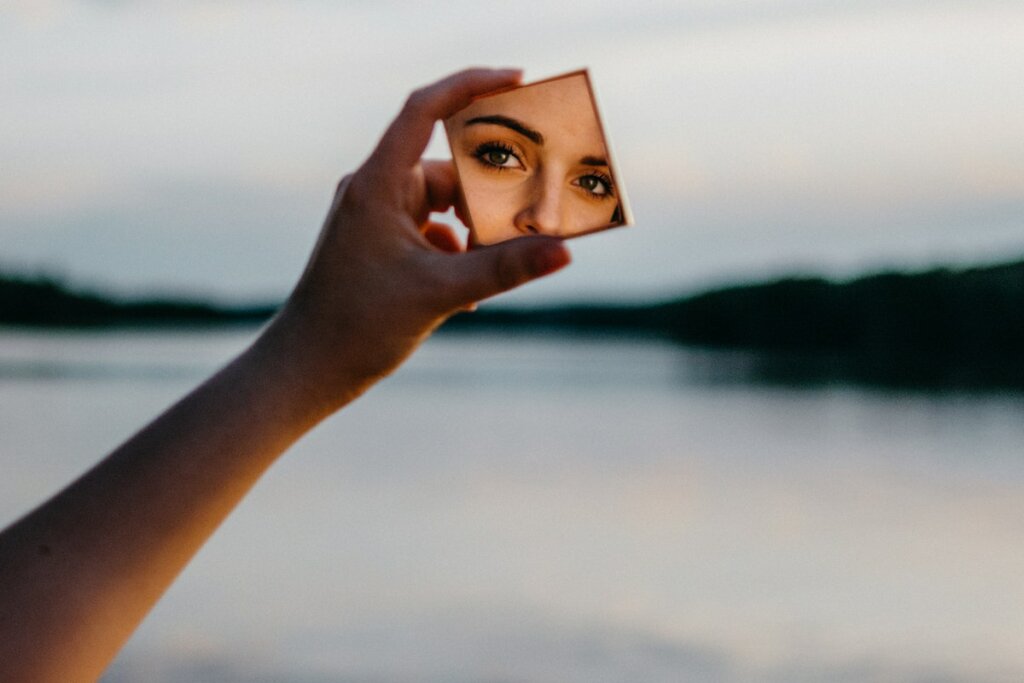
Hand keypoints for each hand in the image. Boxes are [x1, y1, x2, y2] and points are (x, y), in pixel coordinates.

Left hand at [264, 68, 571, 411]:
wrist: (306, 369)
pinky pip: (432, 233)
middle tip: (532, 213)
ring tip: (500, 265)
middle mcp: (376, 191)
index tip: (519, 81)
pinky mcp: (381, 245)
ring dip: (474, 233)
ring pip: (444, 206)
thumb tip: (562, 251)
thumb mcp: (440, 293)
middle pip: (449, 169)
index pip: (425, 110)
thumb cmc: (356, 326)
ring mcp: (377, 218)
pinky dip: (456, 255)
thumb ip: (503, 268)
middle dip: (491, 193)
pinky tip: (468, 295)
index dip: (472, 86)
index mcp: (379, 184)